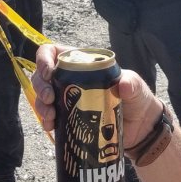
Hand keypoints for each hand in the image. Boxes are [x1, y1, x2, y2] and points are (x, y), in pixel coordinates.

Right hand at [31, 43, 164, 145]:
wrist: (140, 128)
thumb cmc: (137, 99)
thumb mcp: (136, 87)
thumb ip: (131, 83)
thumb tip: (122, 85)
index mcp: (82, 64)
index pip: (55, 52)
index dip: (44, 58)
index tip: (48, 72)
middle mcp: (70, 80)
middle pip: (43, 76)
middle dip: (40, 86)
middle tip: (49, 98)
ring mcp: (67, 100)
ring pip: (43, 97)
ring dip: (41, 105)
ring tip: (50, 116)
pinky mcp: (68, 119)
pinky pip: (50, 117)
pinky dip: (46, 121)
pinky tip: (50, 126)